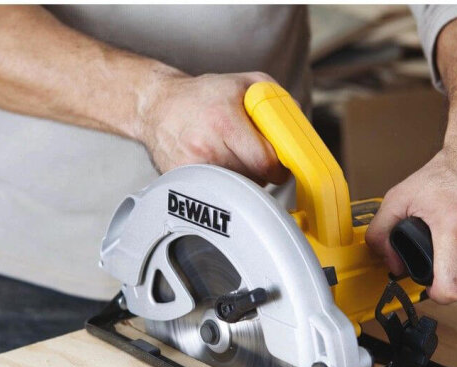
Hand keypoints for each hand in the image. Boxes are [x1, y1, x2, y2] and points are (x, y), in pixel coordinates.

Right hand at [135, 71, 287, 185]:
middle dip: (262, 172)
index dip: (279, 167)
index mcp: (224, 121)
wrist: (157, 105)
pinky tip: (218, 165)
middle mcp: (206, 146)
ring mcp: (192, 167)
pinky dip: (224, 185)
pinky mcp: (182, 180)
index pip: (265, 162)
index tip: (281, 166)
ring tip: (234, 157)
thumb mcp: (244, 84)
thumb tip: (299, 127)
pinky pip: (217, 192)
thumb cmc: (203, 95)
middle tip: (257, 158)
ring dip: (244, 179)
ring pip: (237, 189)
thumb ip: (277, 102)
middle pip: (254, 178)